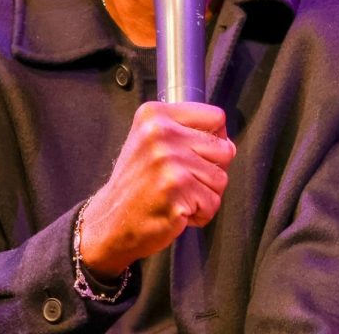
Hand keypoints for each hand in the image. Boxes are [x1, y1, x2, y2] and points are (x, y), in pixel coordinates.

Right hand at [78, 101, 235, 278]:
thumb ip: (185, 132)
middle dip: (210, 171)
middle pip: (224, 149)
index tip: (196, 154)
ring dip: (205, 195)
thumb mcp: (150, 141)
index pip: (216, 117)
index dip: (215, 139)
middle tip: (181, 181)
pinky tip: (176, 211)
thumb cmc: (136, 184)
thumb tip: (228, 142)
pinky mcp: (176, 190)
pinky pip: (212, 203)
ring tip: (177, 196)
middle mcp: (160, 133)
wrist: (110, 222)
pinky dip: (200, 214)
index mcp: (155, 115)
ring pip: (221, 178)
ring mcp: (168, 162)